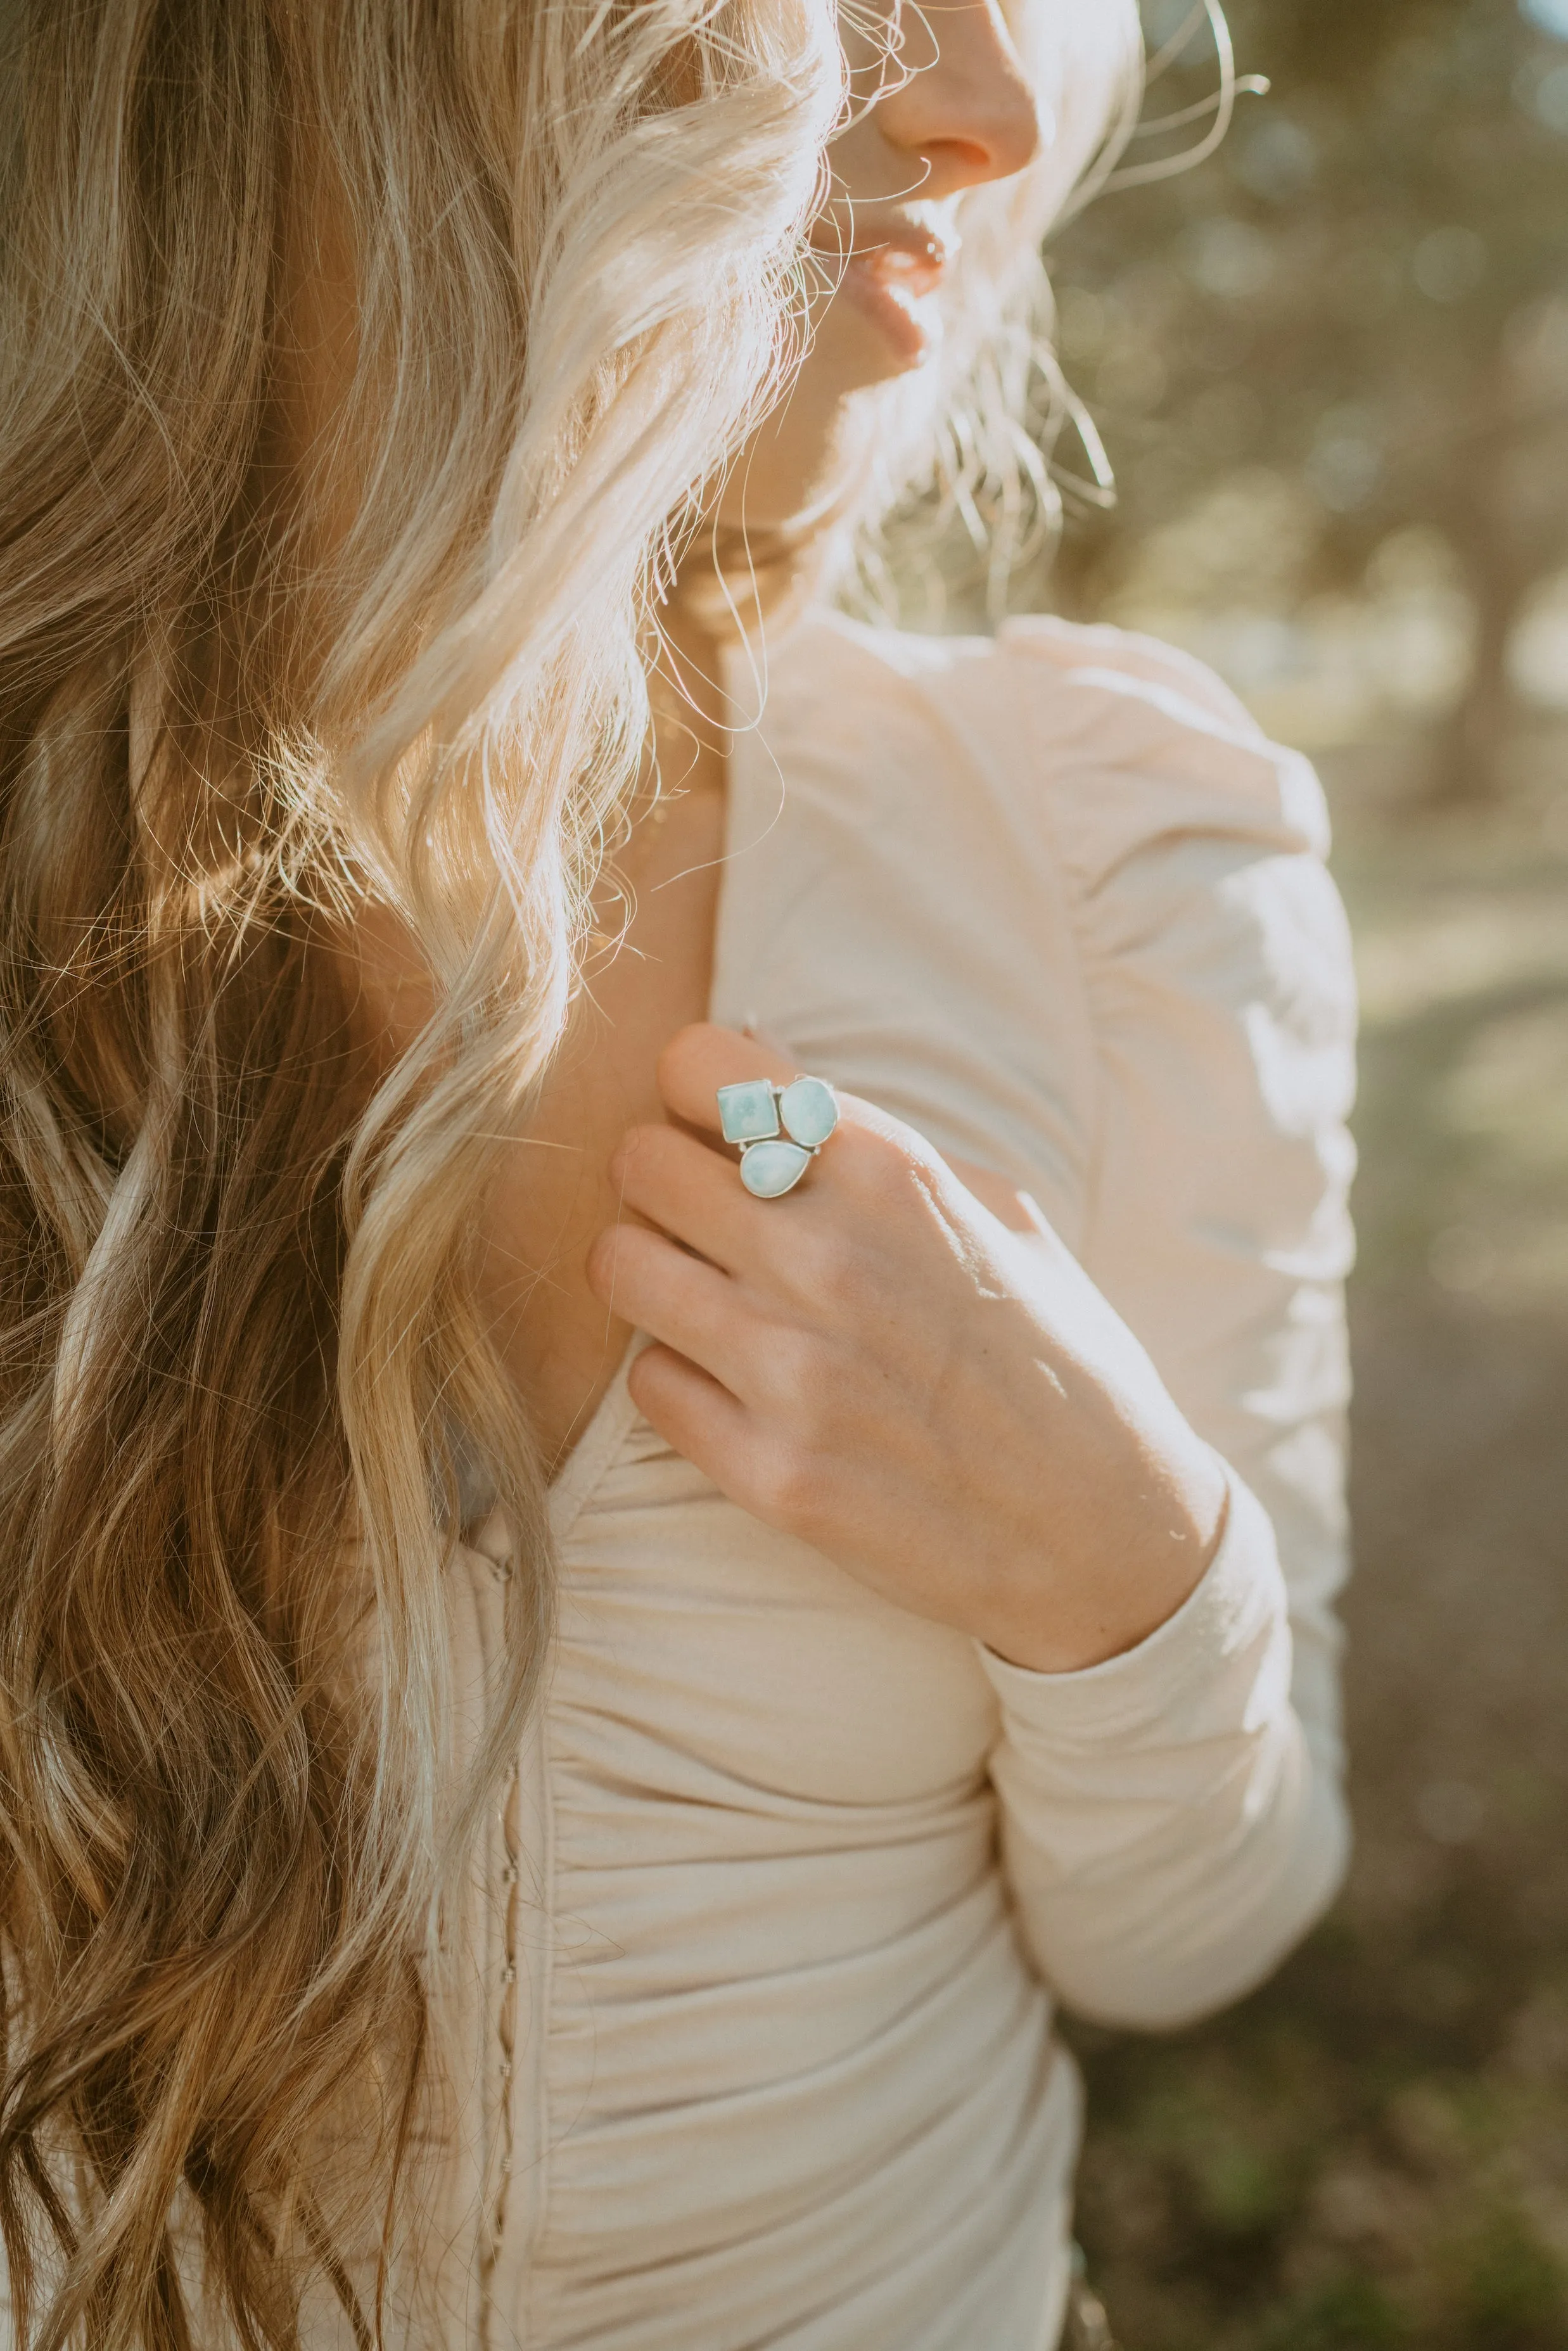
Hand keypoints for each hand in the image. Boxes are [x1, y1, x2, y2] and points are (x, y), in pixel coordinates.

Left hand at [585, 1025, 1227, 1674]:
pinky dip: (678, 1378)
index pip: (699, 1067)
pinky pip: (647, 1382)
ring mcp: (796, 1370)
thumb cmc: (1054, 1355)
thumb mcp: (999, 1211)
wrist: (1106, 1530)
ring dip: (651, 1276)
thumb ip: (871, 1140)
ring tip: (703, 1299)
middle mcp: (832, 1258)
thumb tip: (754, 1060)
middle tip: (699, 1221)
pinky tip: (734, 1387)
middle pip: (640, 1161)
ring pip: (618, 1264)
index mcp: (892, 1173)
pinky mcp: (772, 1472)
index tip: (719, 1133)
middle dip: (660, 1183)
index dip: (695, 1096)